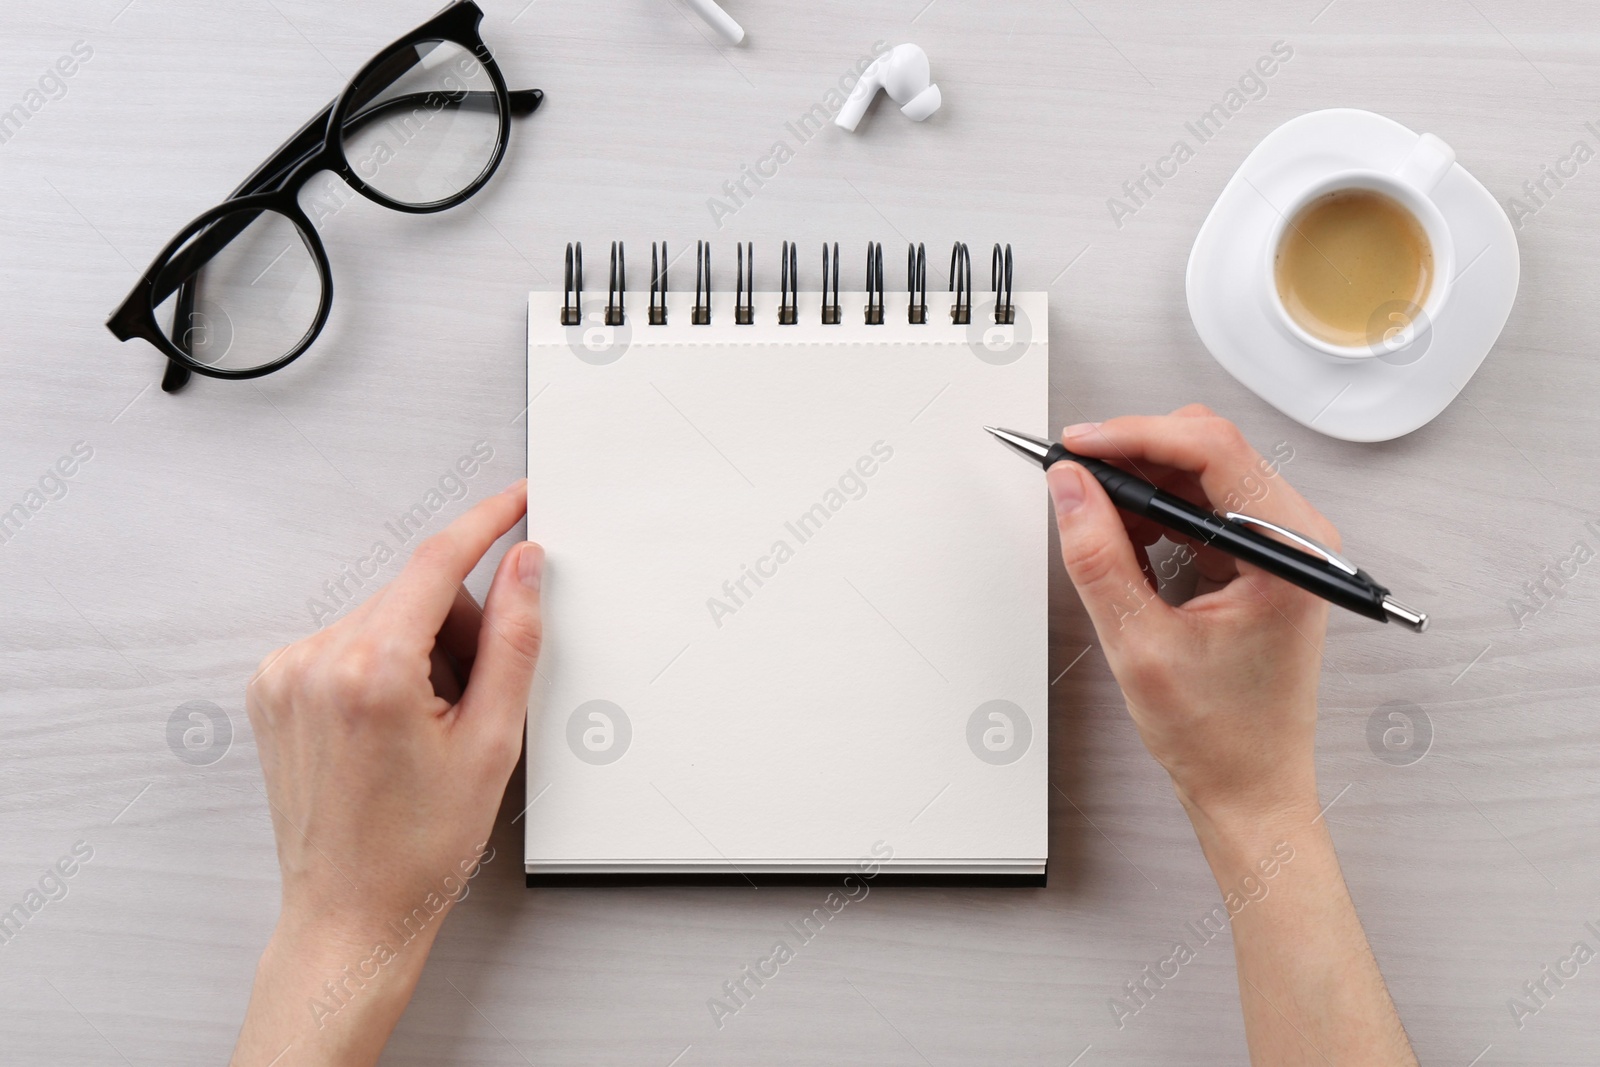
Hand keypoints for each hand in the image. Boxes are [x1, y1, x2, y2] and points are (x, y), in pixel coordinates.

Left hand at [234, 481, 541, 1065]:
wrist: (350, 912)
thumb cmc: (420, 847)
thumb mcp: (494, 740)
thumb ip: (514, 638)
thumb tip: (524, 565)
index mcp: (372, 670)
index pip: (437, 562)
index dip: (485, 522)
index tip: (516, 499)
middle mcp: (315, 660)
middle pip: (415, 594)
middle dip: (460, 628)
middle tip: (476, 699)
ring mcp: (284, 674)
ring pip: (383, 616)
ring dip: (422, 648)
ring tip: (429, 726)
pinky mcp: (271, 688)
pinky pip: (348, 640)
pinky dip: (383, 663)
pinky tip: (393, 724)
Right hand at [1047, 406, 1332, 827]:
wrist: (1251, 788)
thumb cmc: (1223, 736)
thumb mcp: (1140, 644)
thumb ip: (1099, 556)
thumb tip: (1071, 487)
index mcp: (1291, 552)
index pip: (1213, 450)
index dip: (1137, 436)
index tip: (1080, 446)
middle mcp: (1297, 539)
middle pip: (1208, 450)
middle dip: (1134, 454)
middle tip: (1073, 474)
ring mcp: (1280, 547)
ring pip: (1200, 473)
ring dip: (1141, 483)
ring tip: (1091, 515)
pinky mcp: (1258, 560)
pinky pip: (1201, 507)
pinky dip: (1154, 511)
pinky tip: (1119, 535)